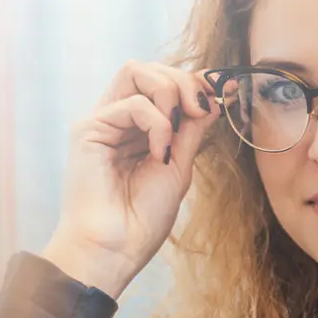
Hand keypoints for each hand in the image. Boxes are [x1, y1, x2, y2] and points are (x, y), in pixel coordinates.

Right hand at [42, 60, 217, 297]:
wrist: (116, 249)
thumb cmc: (143, 218)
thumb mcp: (179, 166)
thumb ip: (192, 130)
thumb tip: (214, 95)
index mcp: (137, 128)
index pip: (163, 83)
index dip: (195, 80)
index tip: (228, 88)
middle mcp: (117, 119)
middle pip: (147, 68)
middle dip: (183, 81)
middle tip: (201, 109)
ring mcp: (101, 122)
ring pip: (136, 71)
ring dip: (170, 92)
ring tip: (179, 127)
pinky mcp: (88, 129)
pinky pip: (131, 104)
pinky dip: (157, 124)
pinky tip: (158, 154)